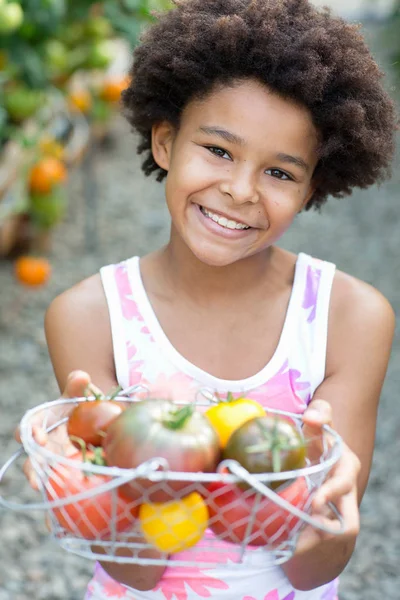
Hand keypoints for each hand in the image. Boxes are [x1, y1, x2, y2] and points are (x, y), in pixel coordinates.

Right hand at [14, 370, 101, 489]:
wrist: (90, 422)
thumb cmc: (77, 407)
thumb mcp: (77, 395)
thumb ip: (77, 385)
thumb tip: (81, 376)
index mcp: (41, 424)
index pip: (28, 427)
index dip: (29, 432)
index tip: (36, 434)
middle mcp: (41, 445)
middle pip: (31, 456)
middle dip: (32, 463)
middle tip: (37, 474)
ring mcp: (51, 460)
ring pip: (38, 473)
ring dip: (39, 480)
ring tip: (41, 487)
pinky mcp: (62, 473)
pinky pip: (55, 487)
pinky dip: (54, 496)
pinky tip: (58, 507)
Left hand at [294, 399, 360, 556]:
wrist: (317, 459)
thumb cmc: (317, 440)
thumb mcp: (319, 426)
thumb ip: (320, 414)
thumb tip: (311, 417)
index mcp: (345, 469)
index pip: (344, 484)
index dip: (331, 494)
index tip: (315, 502)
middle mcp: (344, 494)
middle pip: (348, 524)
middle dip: (325, 531)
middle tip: (299, 535)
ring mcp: (335, 511)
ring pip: (330, 538)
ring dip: (310, 543)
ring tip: (287, 543)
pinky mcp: (322, 524)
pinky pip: (313, 540)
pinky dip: (298, 544)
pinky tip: (277, 543)